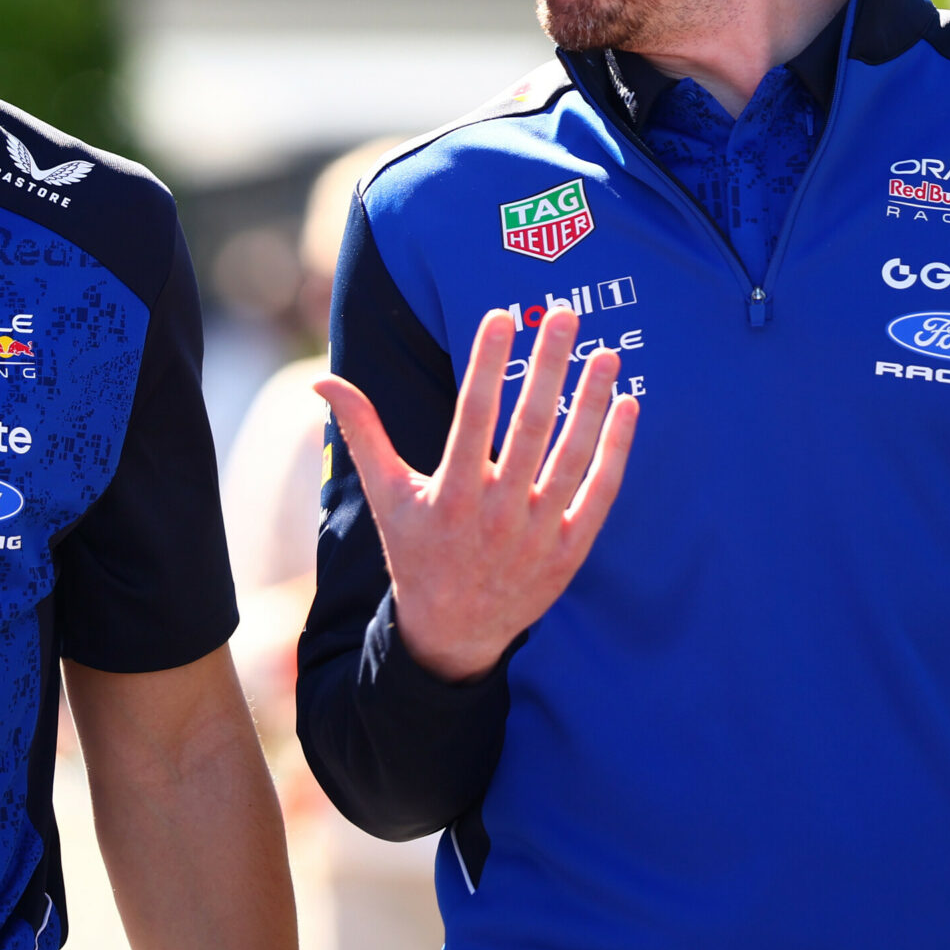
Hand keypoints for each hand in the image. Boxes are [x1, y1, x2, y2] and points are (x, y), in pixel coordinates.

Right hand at [318, 307, 637, 681]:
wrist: (453, 634)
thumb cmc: (417, 552)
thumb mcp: (386, 495)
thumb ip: (363, 433)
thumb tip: (322, 383)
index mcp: (450, 494)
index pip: (472, 415)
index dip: (487, 364)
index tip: (500, 315)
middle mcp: (497, 512)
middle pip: (529, 427)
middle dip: (548, 367)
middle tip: (565, 315)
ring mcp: (539, 532)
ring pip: (572, 455)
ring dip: (592, 402)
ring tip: (606, 353)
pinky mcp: (571, 550)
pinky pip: (601, 491)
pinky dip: (617, 449)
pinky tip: (627, 406)